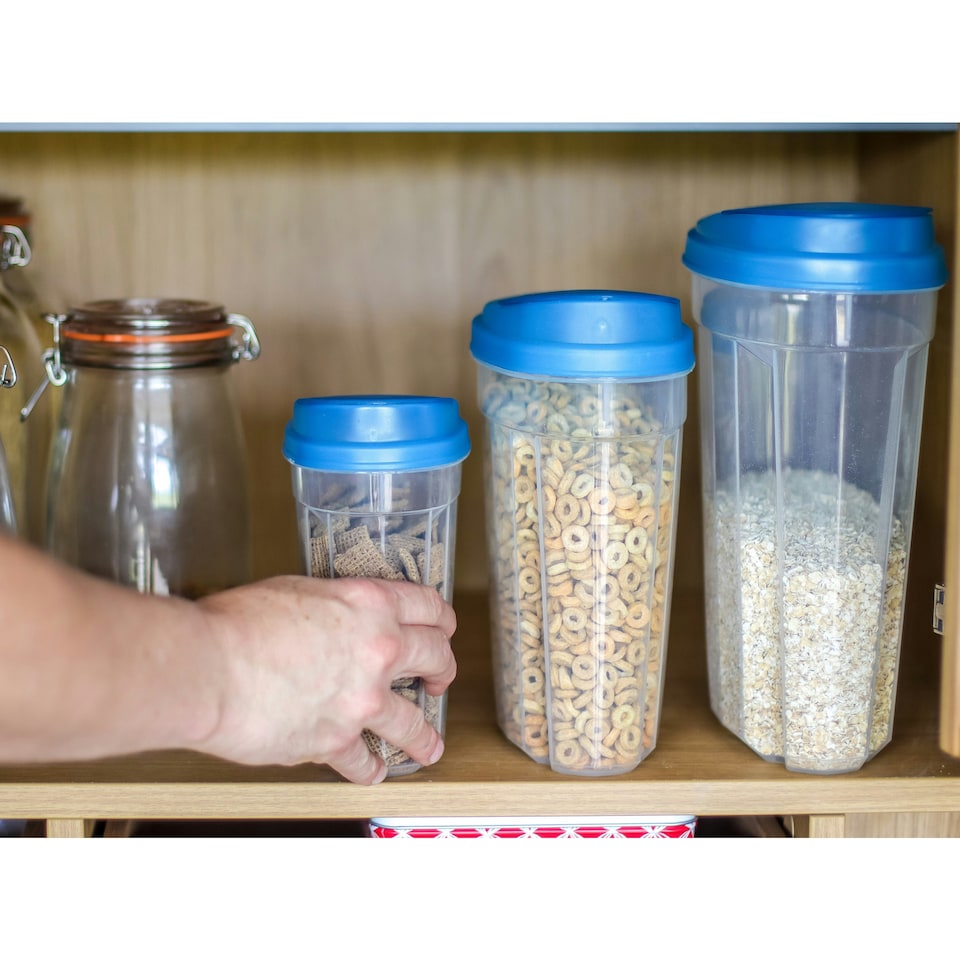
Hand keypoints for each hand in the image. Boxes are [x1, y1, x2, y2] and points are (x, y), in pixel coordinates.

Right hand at [196, 575, 457, 784]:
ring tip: (431, 746)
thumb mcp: (297, 590)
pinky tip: (372, 772)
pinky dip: (369, 770)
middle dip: (443, 670)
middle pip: (436, 658)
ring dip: (425, 737)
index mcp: (369, 605)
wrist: (209, 668)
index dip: (440, 618)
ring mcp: (363, 699)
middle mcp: (378, 650)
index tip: (443, 628)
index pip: (427, 606)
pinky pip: (363, 762)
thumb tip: (333, 620)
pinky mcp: (336, 740)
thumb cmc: (237, 623)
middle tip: (440, 680)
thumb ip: (331, 607)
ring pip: (413, 722)